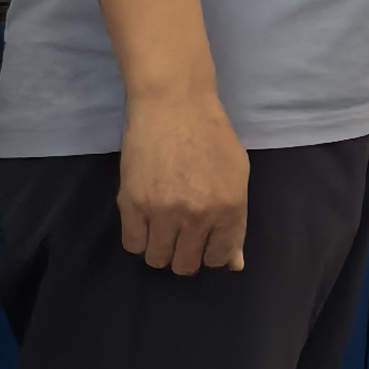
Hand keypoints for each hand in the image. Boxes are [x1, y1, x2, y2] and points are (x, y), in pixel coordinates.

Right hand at [119, 93, 249, 272]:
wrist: (173, 103)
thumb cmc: (211, 134)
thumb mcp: (237, 174)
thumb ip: (235, 222)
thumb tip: (234, 264)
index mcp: (229, 208)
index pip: (220, 257)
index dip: (212, 253)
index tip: (205, 241)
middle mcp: (197, 216)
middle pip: (186, 265)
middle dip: (186, 255)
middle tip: (182, 235)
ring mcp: (162, 212)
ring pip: (157, 260)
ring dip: (161, 249)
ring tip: (163, 227)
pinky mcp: (131, 203)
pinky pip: (133, 244)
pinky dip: (140, 239)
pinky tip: (146, 222)